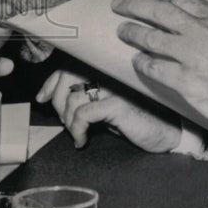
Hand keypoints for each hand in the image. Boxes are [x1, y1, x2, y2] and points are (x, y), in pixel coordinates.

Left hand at [36, 69, 183, 151]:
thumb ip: (84, 97)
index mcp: (105, 71)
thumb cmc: (135, 120)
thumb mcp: (104, 107)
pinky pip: (83, 114)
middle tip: (66, 123)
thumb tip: (49, 97)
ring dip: (68, 122)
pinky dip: (77, 130)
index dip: (51, 81)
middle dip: (57, 104)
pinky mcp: (119, 104)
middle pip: (67, 79)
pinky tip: (82, 141)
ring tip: (79, 134)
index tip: (42, 98)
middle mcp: (109, 74)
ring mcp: (114, 87)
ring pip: (72, 98)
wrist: (165, 133)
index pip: (70, 65)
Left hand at [113, 0, 207, 144]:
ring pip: (152, 39)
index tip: (156, 9)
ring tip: (123, 32)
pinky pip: (155, 68)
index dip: (165, 3)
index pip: (183, 0)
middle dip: (134, 6)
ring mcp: (193, 57)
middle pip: (160, 12)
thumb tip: (187, 22)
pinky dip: (143, 63)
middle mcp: (204, 32)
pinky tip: (138, 62)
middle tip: (118, 5)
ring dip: (133, 34)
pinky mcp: (186, 82)